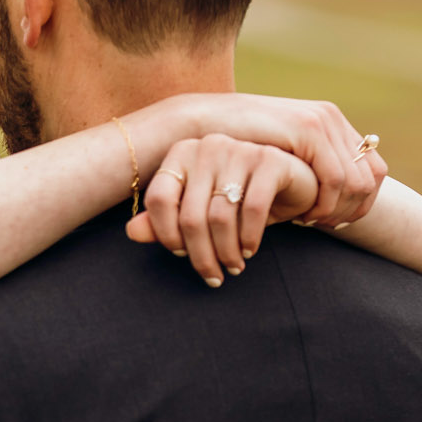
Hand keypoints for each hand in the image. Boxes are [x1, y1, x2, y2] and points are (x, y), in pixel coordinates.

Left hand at [126, 134, 317, 284]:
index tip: (180, 254)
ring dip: (226, 252)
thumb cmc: (237, 199)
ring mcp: (239, 150)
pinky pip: (254, 209)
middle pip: (190, 215)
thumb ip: (163, 221)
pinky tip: (250, 250)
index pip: (158, 199)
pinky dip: (250, 237)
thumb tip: (131, 232)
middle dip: (201, 255)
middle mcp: (207, 146)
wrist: (290, 184)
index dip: (165, 234)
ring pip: (220, 217)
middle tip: (213, 275)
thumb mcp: (199, 212)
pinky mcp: (269, 160)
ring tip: (233, 267)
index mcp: (182, 154)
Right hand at [162, 93, 386, 226]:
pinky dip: (325, 204)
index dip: (363, 202)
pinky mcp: (308, 128)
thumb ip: (300, 168)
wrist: (202, 118)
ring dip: (338, 211)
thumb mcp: (277, 158)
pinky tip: (304, 216)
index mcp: (329, 122)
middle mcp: (331, 117)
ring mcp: (322, 120)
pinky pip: (336, 178)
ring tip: (312, 225)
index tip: (337, 224)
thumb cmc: (232, 145)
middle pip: (372, 176)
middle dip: (354, 211)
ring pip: (357, 181)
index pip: (373, 168)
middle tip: (327, 229)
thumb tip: (328, 197)